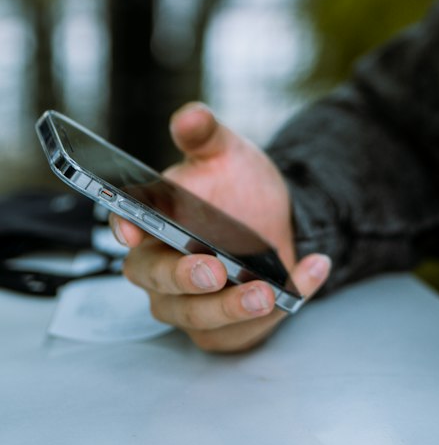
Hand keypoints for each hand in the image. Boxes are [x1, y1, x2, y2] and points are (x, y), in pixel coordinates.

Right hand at [113, 102, 330, 352]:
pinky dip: (283, 303)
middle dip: (186, 279)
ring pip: (198, 317)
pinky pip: (246, 329)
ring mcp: (188, 304)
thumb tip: (190, 115)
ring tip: (267, 291)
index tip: (132, 230)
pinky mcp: (222, 329)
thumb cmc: (233, 185)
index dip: (123, 228)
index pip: (123, 226)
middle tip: (214, 270)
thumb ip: (205, 135)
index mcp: (150, 223)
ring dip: (232, 308)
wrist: (274, 217)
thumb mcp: (224, 152)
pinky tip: (310, 272)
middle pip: (159, 282)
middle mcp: (160, 269)